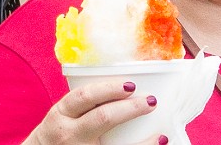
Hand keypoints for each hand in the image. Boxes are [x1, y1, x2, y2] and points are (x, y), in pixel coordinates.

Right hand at [22, 80, 167, 144]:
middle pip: (102, 118)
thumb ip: (87, 100)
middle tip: (151, 101)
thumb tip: (129, 82)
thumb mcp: (64, 112)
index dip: (109, 88)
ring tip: (161, 135)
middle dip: (130, 109)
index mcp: (62, 113)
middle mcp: (68, 133)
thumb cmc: (59, 130)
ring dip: (142, 143)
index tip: (131, 84)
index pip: (84, 96)